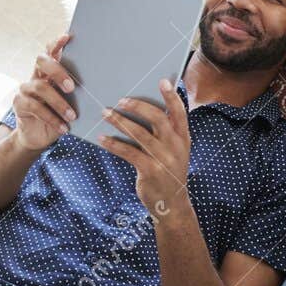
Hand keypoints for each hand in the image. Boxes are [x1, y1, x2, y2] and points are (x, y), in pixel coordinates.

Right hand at [11, 33, 76, 152]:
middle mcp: (36, 75)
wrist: (39, 137)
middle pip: (42, 61)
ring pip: (40, 87)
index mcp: (50, 72)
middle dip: (58, 71)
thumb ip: (76, 91)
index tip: (67, 37)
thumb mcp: (71, 103)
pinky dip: (52, 118)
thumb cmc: (60, 116)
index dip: (56, 43)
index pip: (50, 51)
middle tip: (72, 87)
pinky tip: (63, 128)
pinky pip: (35, 107)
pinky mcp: (19, 103)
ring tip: (72, 116)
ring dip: (59, 103)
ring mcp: (26, 88)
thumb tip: (101, 83)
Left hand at [98, 80, 191, 219]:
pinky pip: (129, 152)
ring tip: (105, 113)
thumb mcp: (175, 151)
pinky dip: (114, 144)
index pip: (180, 112)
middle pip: (158, 118)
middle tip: (121, 100)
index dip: (172, 96)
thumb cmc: (168, 172)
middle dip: (138, 106)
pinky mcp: (150, 171)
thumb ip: (167, 133)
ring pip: (140, 134)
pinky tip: (102, 138)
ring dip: (120, 121)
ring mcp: (164, 159)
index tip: (163, 81)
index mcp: (183, 138)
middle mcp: (176, 146)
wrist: (171, 204)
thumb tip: (145, 109)